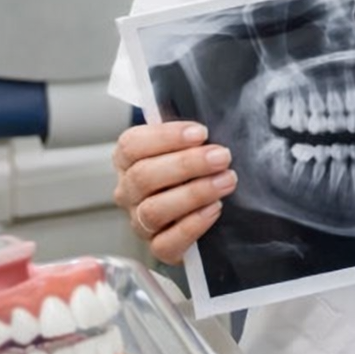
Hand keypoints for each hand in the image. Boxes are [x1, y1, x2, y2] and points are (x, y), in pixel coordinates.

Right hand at [112, 121, 237, 264]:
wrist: (205, 208)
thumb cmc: (194, 167)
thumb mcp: (190, 143)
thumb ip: (190, 131)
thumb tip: (211, 106)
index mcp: (129, 159)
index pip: (132, 145)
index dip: (166, 137)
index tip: (201, 132)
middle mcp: (129, 191)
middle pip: (144, 176)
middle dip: (187, 164)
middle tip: (221, 156)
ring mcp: (140, 221)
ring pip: (154, 210)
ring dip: (194, 193)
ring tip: (225, 181)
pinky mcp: (158, 247)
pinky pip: (165, 243)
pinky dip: (192, 225)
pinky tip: (214, 209)